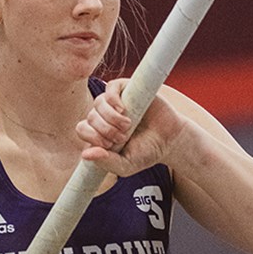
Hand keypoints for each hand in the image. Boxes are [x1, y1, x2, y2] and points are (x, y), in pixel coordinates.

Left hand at [75, 78, 192, 177]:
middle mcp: (104, 115)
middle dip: (105, 130)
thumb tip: (85, 154)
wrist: (170, 140)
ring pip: (99, 103)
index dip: (92, 137)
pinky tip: (124, 110)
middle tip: (123, 138)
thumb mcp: (126, 165)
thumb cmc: (146, 153)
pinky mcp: (127, 89)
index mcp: (99, 132)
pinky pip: (111, 88)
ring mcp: (115, 101)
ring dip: (111, 117)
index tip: (110, 145)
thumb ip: (106, 162)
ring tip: (127, 126)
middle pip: (90, 117)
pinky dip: (113, 99)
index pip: (82, 129)